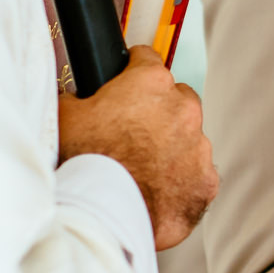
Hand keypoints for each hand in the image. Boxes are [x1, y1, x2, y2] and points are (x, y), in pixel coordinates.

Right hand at [57, 46, 217, 250]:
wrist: (106, 212)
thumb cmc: (86, 160)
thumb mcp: (66, 116)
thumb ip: (78, 99)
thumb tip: (77, 99)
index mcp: (151, 84)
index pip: (147, 60)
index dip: (132, 70)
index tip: (127, 78)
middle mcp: (184, 109)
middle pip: (176, 99)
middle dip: (157, 110)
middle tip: (131, 131)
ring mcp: (200, 146)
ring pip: (189, 138)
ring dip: (170, 147)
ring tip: (140, 167)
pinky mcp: (207, 180)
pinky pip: (196, 174)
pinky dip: (180, 179)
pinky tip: (155, 190)